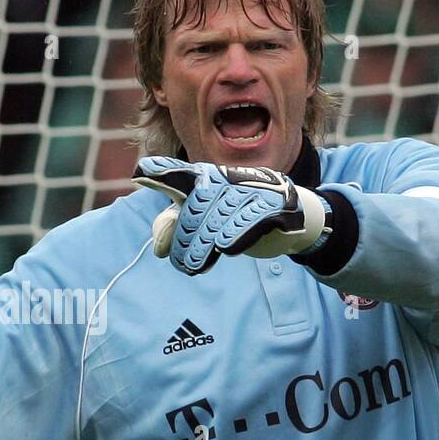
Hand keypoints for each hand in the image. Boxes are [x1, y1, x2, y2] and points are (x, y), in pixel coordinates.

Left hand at [132, 157, 327, 274]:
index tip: (141, 173)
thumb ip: (180, 228)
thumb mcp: (210, 222)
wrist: (297, 220)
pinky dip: (234, 238)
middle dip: (184, 238)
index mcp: (211, 178)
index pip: (182, 175)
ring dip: (202, 248)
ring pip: (217, 221)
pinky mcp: (274, 208)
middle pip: (195, 208)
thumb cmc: (244, 219)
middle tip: (181, 263)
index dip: (163, 173)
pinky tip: (226, 249)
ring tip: (194, 266)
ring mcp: (253, 191)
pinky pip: (247, 225)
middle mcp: (230, 180)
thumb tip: (160, 250)